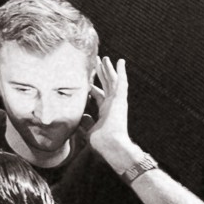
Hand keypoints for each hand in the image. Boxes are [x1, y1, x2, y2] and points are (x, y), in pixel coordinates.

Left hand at [85, 53, 136, 170]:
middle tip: (97, 62)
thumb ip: (86, 123)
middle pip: (106, 85)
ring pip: (112, 80)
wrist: (112, 146)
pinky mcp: (121, 99)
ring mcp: (117, 101)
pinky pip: (121, 82)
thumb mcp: (89, 131)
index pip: (98, 96)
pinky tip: (120, 61)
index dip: (93, 88)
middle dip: (101, 74)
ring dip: (109, 69)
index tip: (87, 81)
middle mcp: (112, 105)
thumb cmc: (101, 143)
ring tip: (105, 58)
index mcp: (105, 112)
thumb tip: (82, 117)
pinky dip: (121, 71)